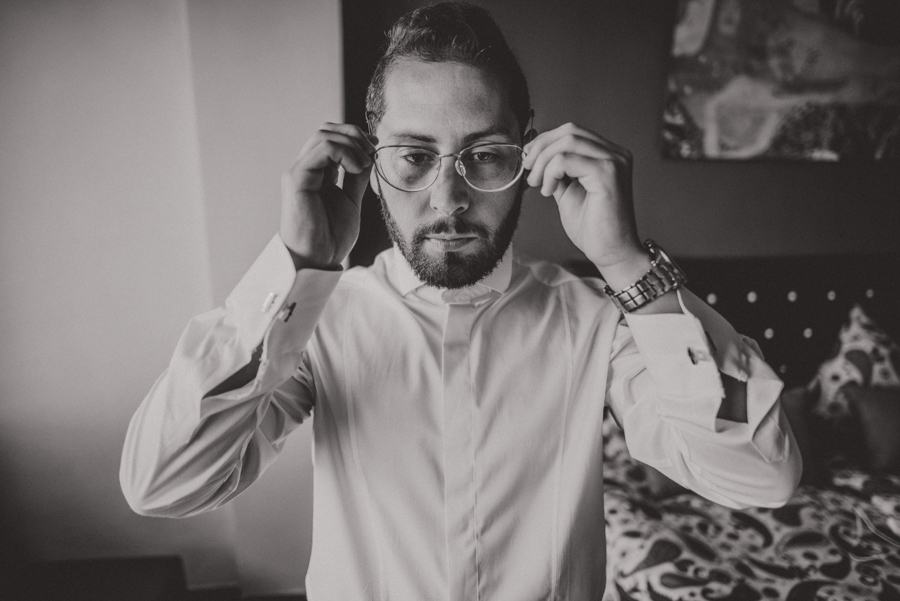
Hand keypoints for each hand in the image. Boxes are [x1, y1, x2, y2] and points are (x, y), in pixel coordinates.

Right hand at [279, 122, 376, 269]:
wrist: (316, 261)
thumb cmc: (330, 238)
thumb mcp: (351, 201)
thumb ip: (356, 179)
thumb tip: (368, 157)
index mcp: (316, 174)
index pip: (331, 138)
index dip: (354, 136)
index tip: (375, 147)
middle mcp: (305, 169)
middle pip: (326, 130)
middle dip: (354, 133)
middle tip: (372, 150)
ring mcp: (299, 172)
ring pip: (324, 135)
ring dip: (352, 143)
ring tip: (365, 165)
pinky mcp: (297, 179)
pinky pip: (322, 149)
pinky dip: (345, 152)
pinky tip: (357, 169)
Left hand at [522, 123, 644, 277]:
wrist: (611, 253)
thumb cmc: (593, 228)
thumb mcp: (569, 192)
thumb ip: (558, 171)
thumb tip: (535, 155)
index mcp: (609, 155)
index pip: (572, 132)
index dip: (545, 142)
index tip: (529, 161)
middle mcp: (616, 154)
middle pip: (569, 131)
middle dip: (541, 148)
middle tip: (529, 172)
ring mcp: (614, 162)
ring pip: (567, 141)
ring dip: (544, 162)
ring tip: (539, 185)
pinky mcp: (608, 175)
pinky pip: (567, 160)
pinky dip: (551, 173)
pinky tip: (550, 192)